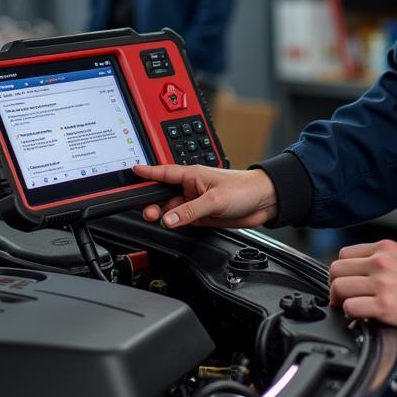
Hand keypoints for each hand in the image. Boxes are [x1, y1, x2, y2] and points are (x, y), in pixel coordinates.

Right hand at [132, 163, 277, 228]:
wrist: (264, 201)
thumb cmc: (244, 189)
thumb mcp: (214, 200)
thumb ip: (189, 211)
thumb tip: (167, 219)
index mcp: (193, 175)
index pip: (164, 172)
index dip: (147, 172)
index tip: (132, 170)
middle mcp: (192, 187)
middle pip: (164, 194)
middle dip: (152, 202)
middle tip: (147, 211)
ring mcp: (196, 201)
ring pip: (172, 209)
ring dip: (164, 214)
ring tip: (157, 219)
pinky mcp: (202, 215)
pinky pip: (182, 219)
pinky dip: (175, 223)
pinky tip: (171, 225)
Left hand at [328, 239, 396, 333]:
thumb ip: (380, 261)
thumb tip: (359, 276)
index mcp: (383, 248)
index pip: (344, 255)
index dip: (341, 272)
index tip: (345, 283)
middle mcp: (379, 262)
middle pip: (336, 270)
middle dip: (335, 286)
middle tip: (341, 299)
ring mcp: (381, 284)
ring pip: (339, 287)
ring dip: (340, 301)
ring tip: (350, 309)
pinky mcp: (385, 306)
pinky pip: (351, 308)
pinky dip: (351, 314)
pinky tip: (361, 318)